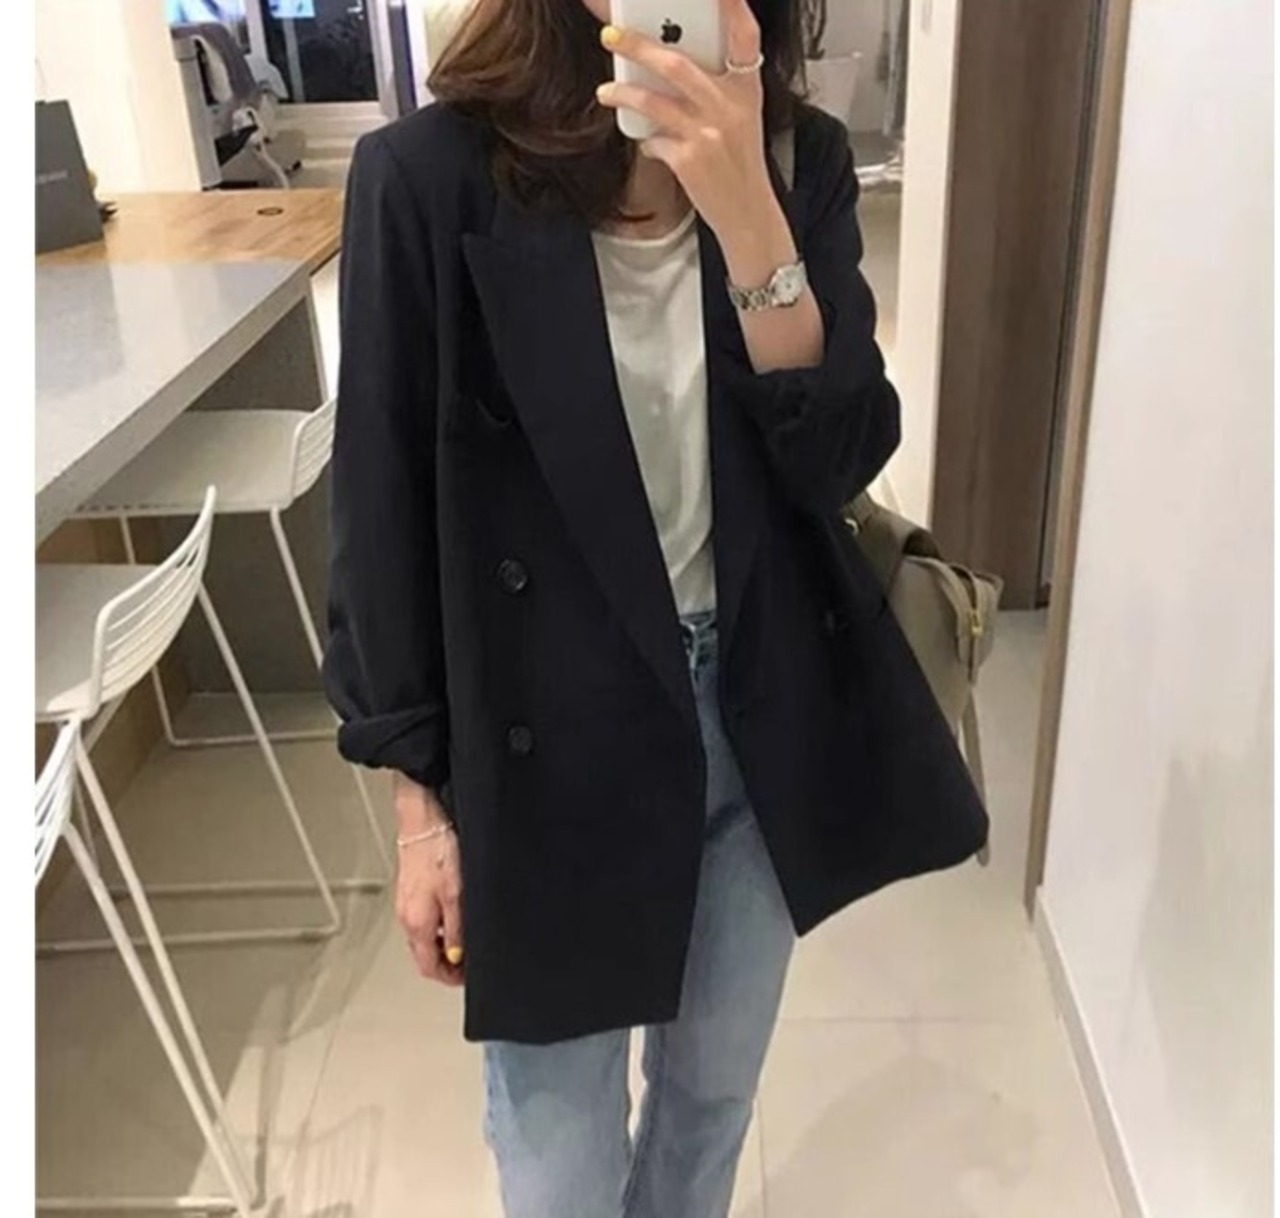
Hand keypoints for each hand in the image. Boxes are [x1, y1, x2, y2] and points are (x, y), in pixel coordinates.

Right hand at [393, 776, 463, 987]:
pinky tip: (454, 909)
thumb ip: (456, 930)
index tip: (467, 976)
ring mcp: (406, 901)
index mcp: (416, 923)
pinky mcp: (410, 887)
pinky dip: (439, 922)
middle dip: (448, 960)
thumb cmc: (438, 850)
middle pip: (424, 953)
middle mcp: (406, 916)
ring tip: (465, 934)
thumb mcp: (457, 896)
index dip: (450, 977)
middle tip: (470, 958)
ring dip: (443, 940)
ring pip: (424, 934)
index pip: (428, 967)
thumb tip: (457, 956)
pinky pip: (424, 916)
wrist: (423, 819)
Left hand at [597, 0, 779, 245]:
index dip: (732, 6)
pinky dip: (647, 141)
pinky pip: (653, 140)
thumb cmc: (739, 163)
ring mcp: (708, 134)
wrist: (748, 213)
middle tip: (611, 35)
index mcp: (747, 89)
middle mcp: (729, 107)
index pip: (745, 35)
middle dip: (637, 46)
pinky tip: (648, 143)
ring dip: (623, 94)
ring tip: (606, 92)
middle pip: (676, 63)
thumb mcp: (741, 117)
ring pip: (653, 101)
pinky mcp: (689, 161)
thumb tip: (668, 61)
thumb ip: (716, 88)